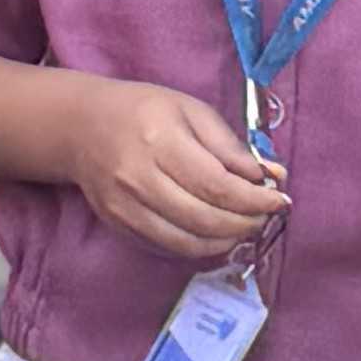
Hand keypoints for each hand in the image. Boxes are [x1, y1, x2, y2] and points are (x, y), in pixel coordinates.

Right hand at [64, 74, 291, 261]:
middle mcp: (139, 179)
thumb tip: (271, 175)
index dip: (255, 200)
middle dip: (246, 223)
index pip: (217, 185)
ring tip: (245, 225)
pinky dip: (200, 247)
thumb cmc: (144, 112)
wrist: (81, 128)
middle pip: (205, 219)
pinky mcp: (119, 226)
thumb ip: (231, 147)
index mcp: (161, 142)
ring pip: (188, 243)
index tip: (279, 200)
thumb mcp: (191, 112)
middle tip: (265, 215)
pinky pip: (168, 248)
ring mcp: (125, 208)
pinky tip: (216, 233)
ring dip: (226, 241)